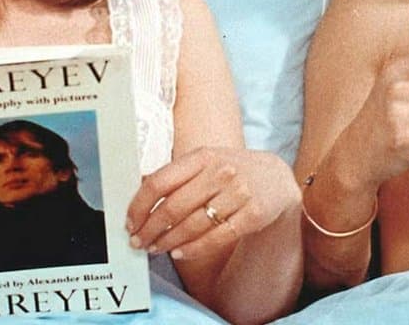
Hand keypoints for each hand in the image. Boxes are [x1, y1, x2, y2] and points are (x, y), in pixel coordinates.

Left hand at [125, 147, 299, 260]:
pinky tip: (179, 252)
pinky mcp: (253, 214)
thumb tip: (140, 192)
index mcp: (202, 156)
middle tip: (138, 242)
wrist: (278, 178)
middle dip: (150, 229)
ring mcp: (239, 193)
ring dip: (168, 241)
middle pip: (173, 207)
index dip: (139, 205)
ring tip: (155, 249)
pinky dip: (193, 248)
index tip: (130, 222)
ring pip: (192, 224)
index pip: (160, 182)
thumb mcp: (206, 162)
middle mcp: (220, 171)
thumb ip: (178, 175)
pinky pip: (216, 237)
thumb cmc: (233, 171)